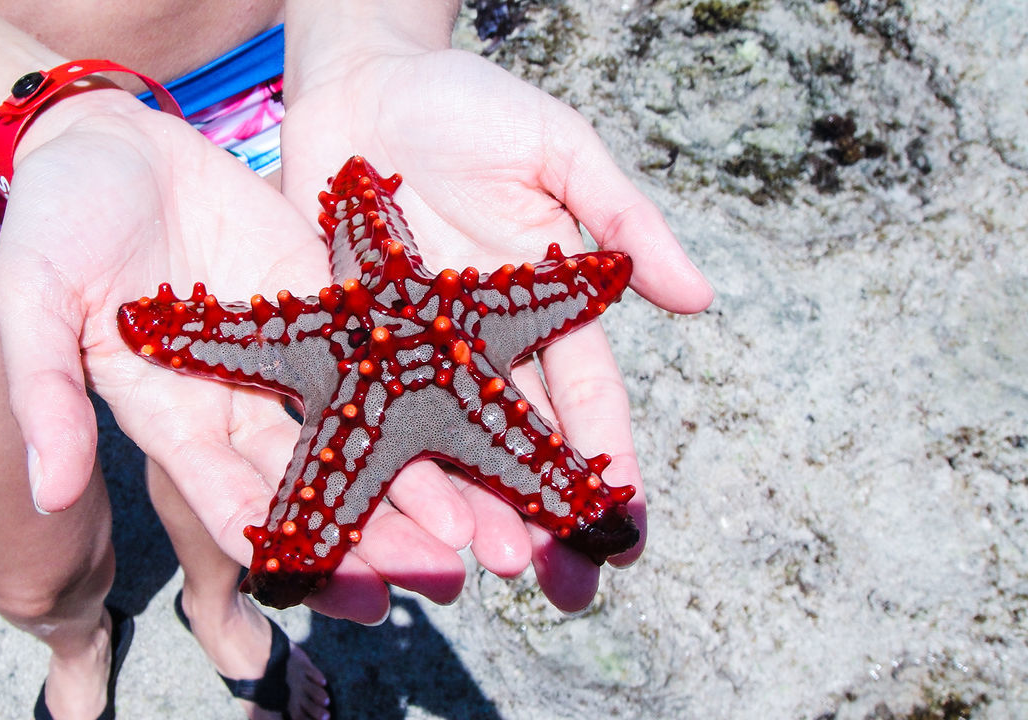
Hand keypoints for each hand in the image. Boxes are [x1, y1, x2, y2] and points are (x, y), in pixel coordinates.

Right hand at [0, 90, 470, 621]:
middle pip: (314, 484)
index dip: (289, 551)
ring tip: (481, 526)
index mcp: (169, 417)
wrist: (109, 142)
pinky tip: (482, 418)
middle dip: (376, 535)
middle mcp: (236, 402)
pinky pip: (382, 354)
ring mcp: (287, 354)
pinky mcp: (324, 303)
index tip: (350, 594)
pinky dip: (427, 390)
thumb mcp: (33, 299)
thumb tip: (47, 496)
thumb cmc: (55, 219)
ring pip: (361, 433)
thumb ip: (45, 392)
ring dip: (417, 481)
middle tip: (444, 577)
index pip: (231, 501)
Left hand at [281, 41, 713, 610]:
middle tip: (564, 584)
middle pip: (519, 443)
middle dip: (543, 514)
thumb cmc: (469, 106)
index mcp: (540, 306)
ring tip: (484, 566)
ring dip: (469, 508)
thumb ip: (619, 216)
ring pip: (445, 445)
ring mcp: (412, 349)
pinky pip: (363, 411)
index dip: (609, 461)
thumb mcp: (557, 150)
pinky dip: (379, 462)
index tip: (628, 527)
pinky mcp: (346, 339)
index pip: (586, 399)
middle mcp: (480, 343)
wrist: (363, 84)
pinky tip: (391, 512)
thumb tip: (697, 296)